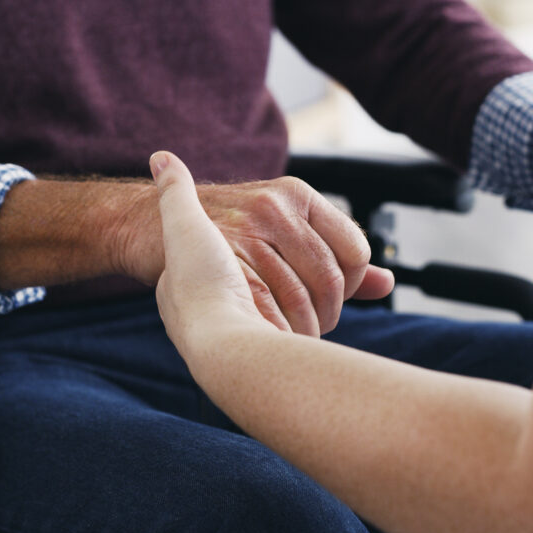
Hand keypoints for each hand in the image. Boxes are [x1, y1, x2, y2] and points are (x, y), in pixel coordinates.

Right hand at [120, 152, 394, 337]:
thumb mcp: (277, 231)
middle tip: (307, 327)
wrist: (145, 226)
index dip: (350, 286)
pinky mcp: (218, 258)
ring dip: (300, 330)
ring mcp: (245, 230)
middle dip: (326, 314)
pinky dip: (272, 333)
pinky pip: (266, 308)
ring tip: (283, 335)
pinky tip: (261, 338)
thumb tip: (387, 283)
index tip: (328, 301)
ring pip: (301, 299)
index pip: (354, 250)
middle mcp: (274, 206)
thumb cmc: (218, 235)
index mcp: (294, 194)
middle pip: (330, 280)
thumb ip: (333, 255)